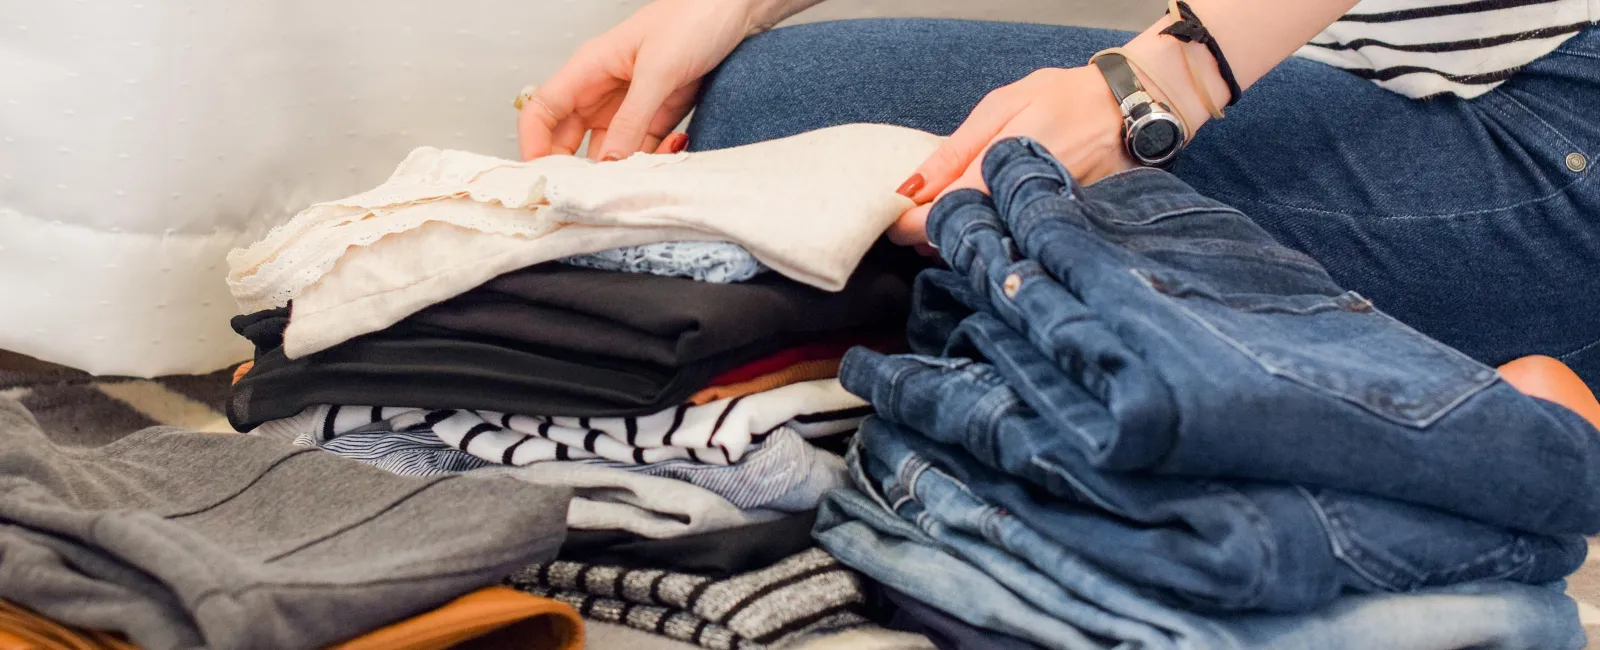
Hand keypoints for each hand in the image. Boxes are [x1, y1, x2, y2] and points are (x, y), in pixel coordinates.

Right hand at [517, 0, 758, 161]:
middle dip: (577, 170)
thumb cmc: (693, 17)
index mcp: (588, 69)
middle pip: (568, 140)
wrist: (735, 9)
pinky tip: (672, 151)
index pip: (540, 111)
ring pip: (608, 152)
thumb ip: (632, 118)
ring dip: (622, 170)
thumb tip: (607, 163)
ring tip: (642, 177)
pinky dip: (652, 159)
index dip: (533, 146)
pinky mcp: (657, 116)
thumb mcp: (659, 70)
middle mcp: (602, 90)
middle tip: (592, 197)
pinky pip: (642, 150)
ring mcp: (628, 105)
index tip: (543, 180)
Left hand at [888, 66, 1138, 247]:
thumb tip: (910, 188)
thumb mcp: (1000, 108)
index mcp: (997, 173)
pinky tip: (987, 221)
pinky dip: (993, 238)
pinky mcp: (1056, 232)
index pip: (936, 219)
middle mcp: (1018, 207)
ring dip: (962, 239)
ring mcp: (1039, 224)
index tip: (894, 219)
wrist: (1131, 109)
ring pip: (986, 249)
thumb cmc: (1064, 99)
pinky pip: (1014, 245)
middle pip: (959, 243)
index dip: (907, 225)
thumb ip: (953, 152)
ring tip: (953, 215)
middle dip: (931, 236)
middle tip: (919, 218)